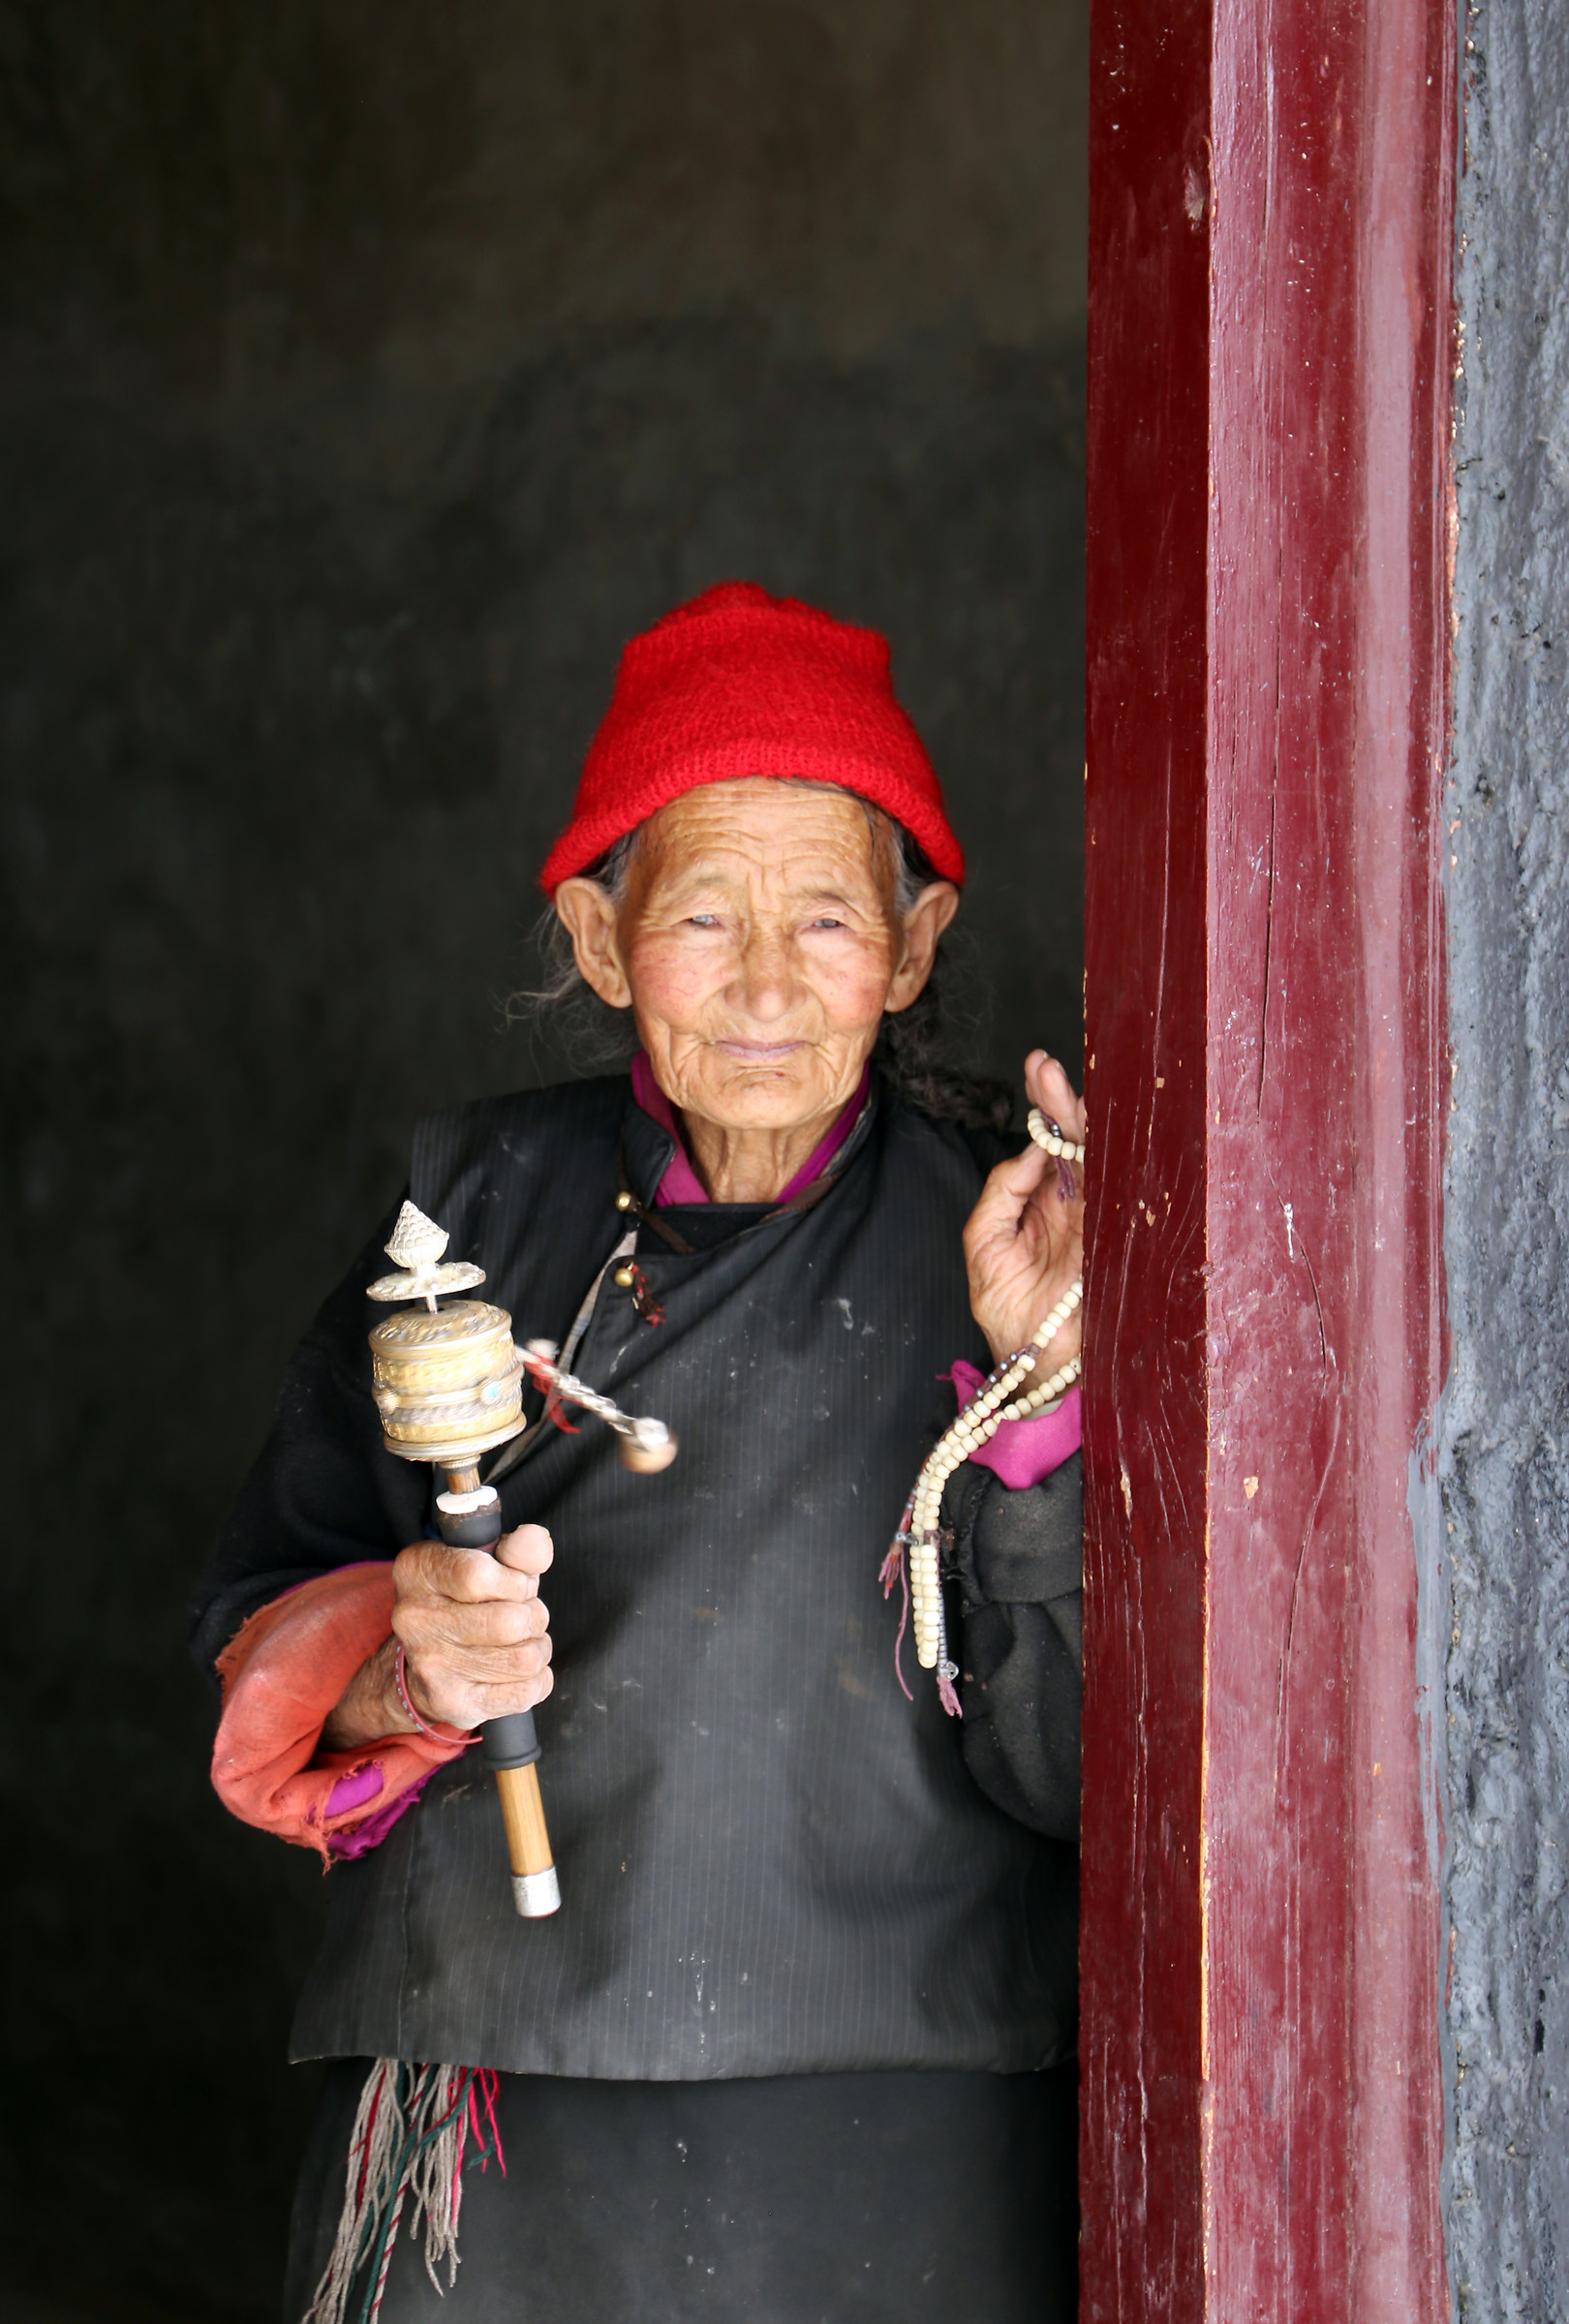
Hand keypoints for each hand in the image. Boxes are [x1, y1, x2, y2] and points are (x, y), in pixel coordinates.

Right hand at [322, 1525, 553, 1751]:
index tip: (519, 1585)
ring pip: (524, 1659)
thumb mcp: (487, 1563)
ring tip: (524, 1642)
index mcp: (417, 1570)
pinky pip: (525, 1693)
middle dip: (534, 1616)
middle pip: (509, 1622)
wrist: (427, 1663)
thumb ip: (516, 1551)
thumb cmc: (466, 1602)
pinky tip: (521, 1671)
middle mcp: (415, 1618)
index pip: (478, 1575)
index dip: (516, 1581)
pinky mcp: (452, 1703)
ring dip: (538, 1648)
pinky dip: (538, 1680)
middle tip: (526, 1616)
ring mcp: (431, 1665)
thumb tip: (536, 1540)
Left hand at [962, 1051, 1085, 1367]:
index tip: (1036, 1068)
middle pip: (1074, 1139)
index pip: (1047, 1142)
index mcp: (1042, 1201)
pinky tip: (1094, 1126)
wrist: (1034, 1364)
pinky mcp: (1113, 1235)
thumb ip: (1000, 1192)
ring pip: (1097, 1155)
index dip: (1043, 1105)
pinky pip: (1118, 1188)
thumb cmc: (1009, 1312)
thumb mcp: (983, 1244)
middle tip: (1044, 1065)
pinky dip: (1110, 1155)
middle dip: (1059, 1099)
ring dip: (1080, 1118)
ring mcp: (1096, 1217)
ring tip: (1059, 1083)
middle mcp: (1073, 1202)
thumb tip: (1029, 1152)